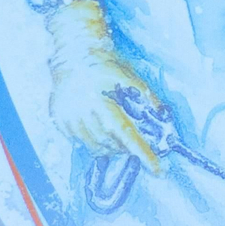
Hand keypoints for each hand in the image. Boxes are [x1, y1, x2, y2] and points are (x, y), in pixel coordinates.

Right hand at [46, 0, 162, 169]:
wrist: (74, 55)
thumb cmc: (108, 67)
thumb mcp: (132, 79)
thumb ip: (148, 101)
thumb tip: (165, 123)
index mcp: (103, 101)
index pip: (127, 135)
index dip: (143, 154)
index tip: (158, 170)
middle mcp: (83, 112)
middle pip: (111, 144)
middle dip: (126, 147)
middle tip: (133, 141)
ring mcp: (68, 118)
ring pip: (95, 146)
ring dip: (111, 146)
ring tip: (115, 131)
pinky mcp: (59, 121)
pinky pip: (80, 141)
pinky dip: (94, 139)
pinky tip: (98, 125)